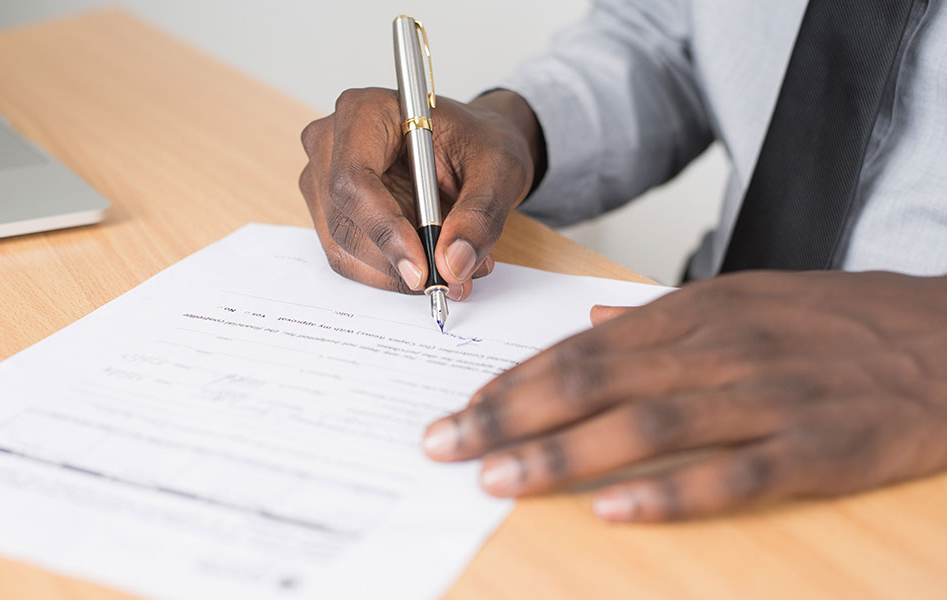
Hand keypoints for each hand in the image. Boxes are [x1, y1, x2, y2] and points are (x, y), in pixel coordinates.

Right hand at [299, 89, 542, 299]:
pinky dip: (391, 273)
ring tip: (453, 269)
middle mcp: (331, 143)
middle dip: (396, 261)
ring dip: (396, 273)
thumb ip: (479, 216)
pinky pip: (350, 258)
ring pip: (344, 248)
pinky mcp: (331, 212)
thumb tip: (453, 264)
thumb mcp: (499, 171)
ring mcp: (324, 180)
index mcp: (365, 111)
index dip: (385, 229)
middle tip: (450, 279)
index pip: (354, 180)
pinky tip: (430, 263)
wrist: (472, 147)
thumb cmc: (479, 143)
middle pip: (344, 221)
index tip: (422, 268)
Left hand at [422, 271, 946, 521]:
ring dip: (563, 453)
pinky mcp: (817, 448)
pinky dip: (669, 494)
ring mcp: (766, 397)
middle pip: (593, 381)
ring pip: (645, 425)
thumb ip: (663, 314)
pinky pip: (732, 475)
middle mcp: (718, 349)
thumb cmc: (836, 320)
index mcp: (696, 313)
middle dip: (509, 414)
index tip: (460, 408)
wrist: (946, 336)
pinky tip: (613, 511)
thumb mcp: (744, 297)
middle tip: (445, 444)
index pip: (581, 347)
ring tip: (498, 478)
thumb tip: (595, 317)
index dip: (514, 380)